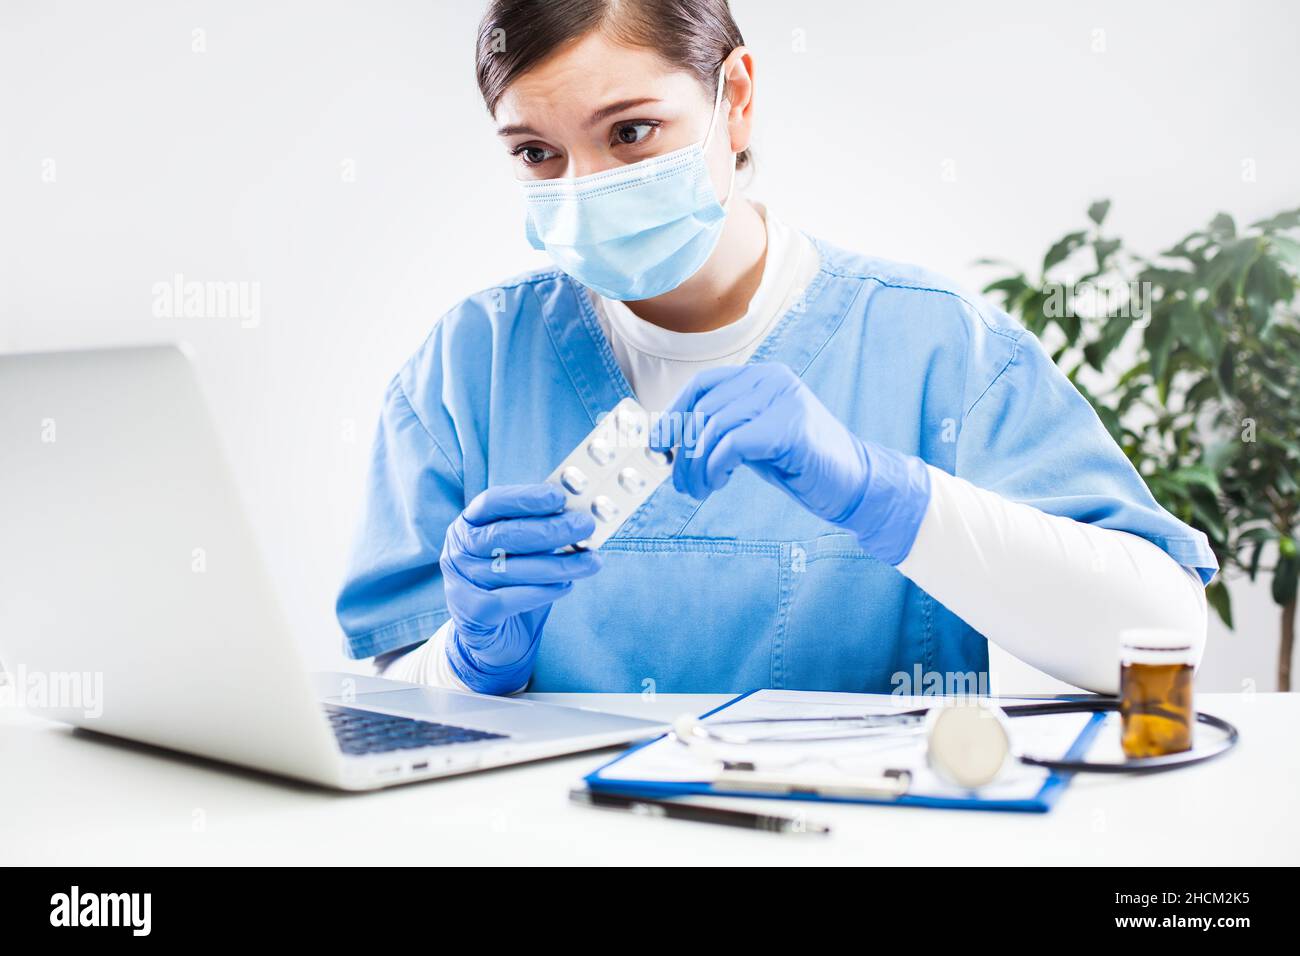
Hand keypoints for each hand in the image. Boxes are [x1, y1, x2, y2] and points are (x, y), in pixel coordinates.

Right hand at [440, 484, 600, 693]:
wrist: (492, 635)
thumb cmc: (510, 582)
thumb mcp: (518, 551)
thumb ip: (539, 530)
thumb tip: (577, 514)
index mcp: (468, 525)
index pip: (492, 502)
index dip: (525, 497)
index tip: (560, 496)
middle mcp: (459, 550)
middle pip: (506, 534)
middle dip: (551, 529)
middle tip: (586, 525)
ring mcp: (462, 581)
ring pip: (514, 568)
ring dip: (559, 564)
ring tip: (591, 561)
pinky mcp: (473, 612)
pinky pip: (512, 598)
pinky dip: (543, 591)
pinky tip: (567, 585)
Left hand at [656, 363, 931, 564]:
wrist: (854, 485)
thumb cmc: (800, 465)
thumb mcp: (753, 440)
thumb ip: (722, 430)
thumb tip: (672, 439)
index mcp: (762, 376)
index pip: (703, 385)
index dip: (674, 414)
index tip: (657, 446)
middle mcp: (772, 379)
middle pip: (704, 410)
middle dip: (684, 452)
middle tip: (683, 485)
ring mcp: (783, 399)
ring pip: (713, 427)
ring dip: (697, 465)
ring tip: (700, 489)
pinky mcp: (790, 426)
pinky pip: (732, 444)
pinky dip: (716, 467)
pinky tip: (721, 482)